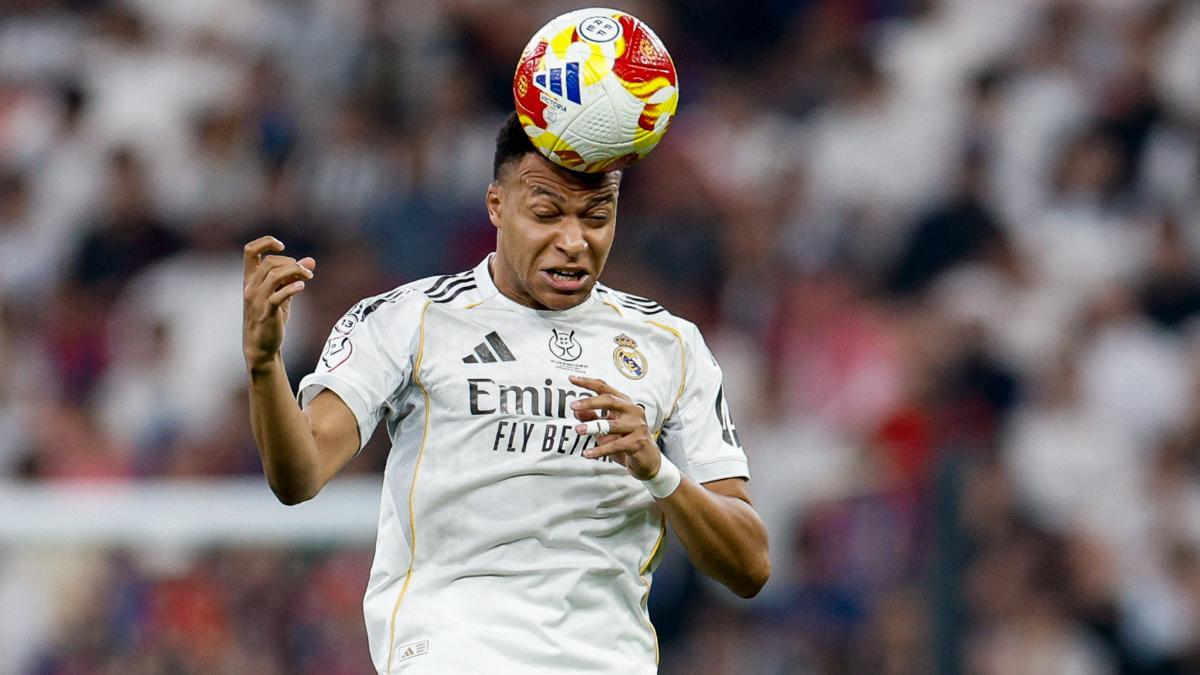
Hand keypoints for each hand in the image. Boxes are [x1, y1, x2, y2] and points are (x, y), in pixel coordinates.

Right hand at [242, 236, 314, 370]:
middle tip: (307, 272)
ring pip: (274, 275)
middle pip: (269, 262)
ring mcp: (257, 300)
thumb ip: (293, 277)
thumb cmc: (271, 317)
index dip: (265, 242)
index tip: (282, 246)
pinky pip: (278, 296)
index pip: (250, 250)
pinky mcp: (266, 313)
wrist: (262, 345)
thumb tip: (311, 261)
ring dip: (295, 272)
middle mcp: (250, 286)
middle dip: (291, 263)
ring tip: (309, 277)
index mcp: (251, 279)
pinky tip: (302, 287)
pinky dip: (291, 288)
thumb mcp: (282, 293)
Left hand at [569, 375, 660, 479]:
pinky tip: (587, 453)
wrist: (648, 460)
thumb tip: (577, 410)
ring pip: (611, 424)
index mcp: (624, 403)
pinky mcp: (638, 442)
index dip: (588, 383)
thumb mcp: (606, 428)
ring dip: (592, 427)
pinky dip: (600, 450)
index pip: (605, 388)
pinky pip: (615, 445)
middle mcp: (633, 410)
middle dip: (590, 402)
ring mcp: (637, 426)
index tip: (572, 379)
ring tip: (578, 430)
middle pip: (610, 400)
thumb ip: (593, 417)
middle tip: (573, 406)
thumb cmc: (626, 440)